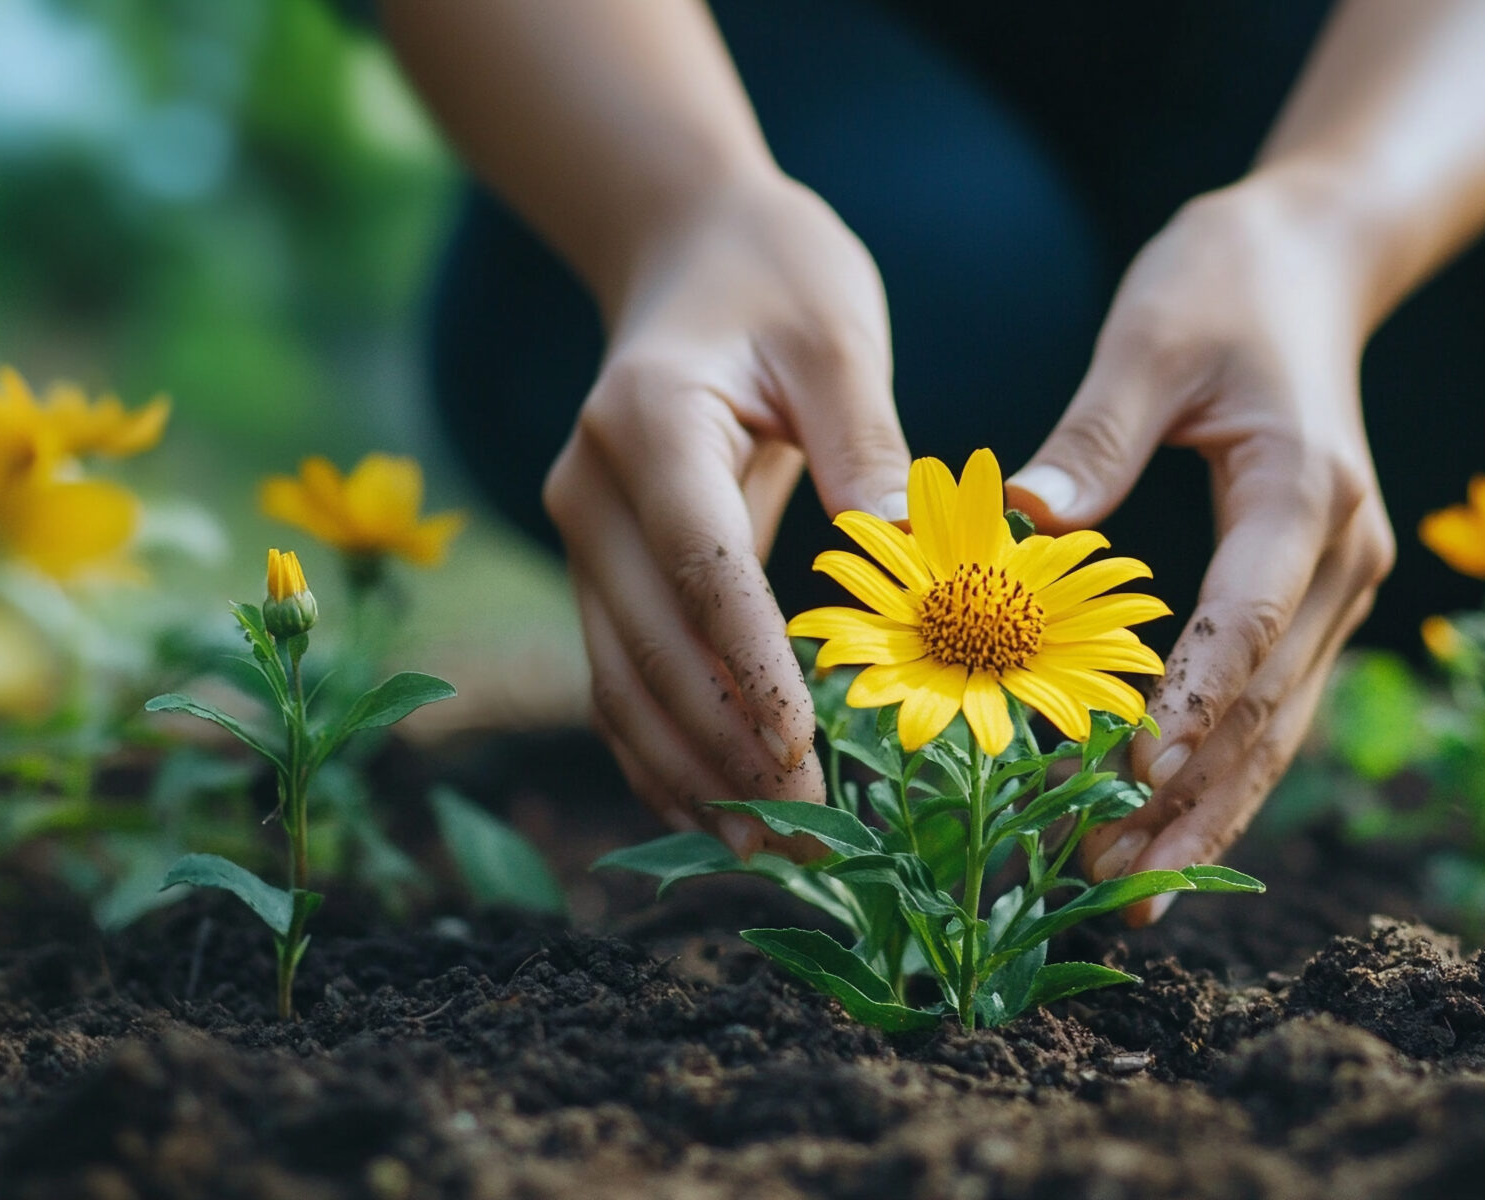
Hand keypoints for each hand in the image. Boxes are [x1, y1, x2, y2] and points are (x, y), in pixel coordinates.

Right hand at [544, 174, 911, 856]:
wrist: (686, 252)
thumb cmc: (776, 281)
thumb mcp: (836, 335)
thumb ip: (866, 442)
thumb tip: (903, 553)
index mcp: (649, 421)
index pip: (697, 565)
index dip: (748, 666)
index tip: (803, 749)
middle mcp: (591, 486)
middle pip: (648, 645)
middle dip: (723, 748)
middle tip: (804, 834)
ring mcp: (581, 530)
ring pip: (620, 680)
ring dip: (686, 772)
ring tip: (764, 852)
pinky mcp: (599, 562)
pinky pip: (620, 673)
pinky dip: (660, 748)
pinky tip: (710, 810)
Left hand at [1007, 178, 1396, 922]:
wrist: (1314, 262)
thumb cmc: (1222, 286)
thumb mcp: (1150, 338)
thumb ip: (1095, 435)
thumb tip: (1024, 521)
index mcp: (1302, 490)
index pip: (1243, 621)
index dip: (1186, 707)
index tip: (1125, 782)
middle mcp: (1342, 553)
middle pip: (1266, 706)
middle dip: (1188, 803)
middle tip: (1109, 885)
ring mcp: (1341, 582)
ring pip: (1276, 726)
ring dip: (1207, 814)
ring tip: (1133, 894)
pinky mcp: (1317, 595)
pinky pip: (1271, 704)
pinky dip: (1220, 774)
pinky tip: (1169, 833)